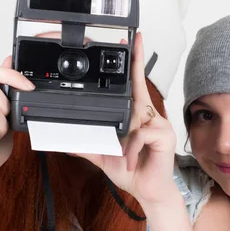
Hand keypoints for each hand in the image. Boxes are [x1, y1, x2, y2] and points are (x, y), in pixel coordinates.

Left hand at [75, 33, 177, 205]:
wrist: (148, 192)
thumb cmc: (131, 171)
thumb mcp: (103, 156)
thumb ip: (86, 145)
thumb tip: (64, 139)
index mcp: (136, 117)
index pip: (134, 84)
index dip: (134, 62)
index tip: (133, 39)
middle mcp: (149, 116)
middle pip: (138, 89)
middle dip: (137, 64)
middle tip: (134, 39)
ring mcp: (159, 124)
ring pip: (135, 114)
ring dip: (123, 135)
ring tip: (121, 153)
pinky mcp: (165, 136)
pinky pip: (140, 134)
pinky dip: (130, 149)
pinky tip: (129, 160)